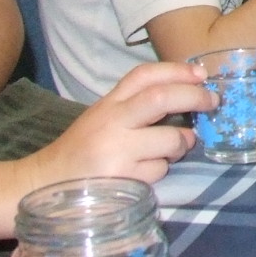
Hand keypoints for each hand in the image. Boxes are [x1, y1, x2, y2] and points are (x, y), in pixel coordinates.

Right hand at [22, 62, 212, 189]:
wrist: (43, 186)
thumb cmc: (82, 151)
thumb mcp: (103, 119)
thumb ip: (136, 107)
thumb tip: (188, 93)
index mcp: (108, 105)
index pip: (143, 76)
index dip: (176, 70)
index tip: (201, 74)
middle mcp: (111, 122)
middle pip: (161, 98)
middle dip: (194, 98)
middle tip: (212, 103)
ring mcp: (115, 151)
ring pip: (170, 139)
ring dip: (182, 144)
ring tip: (175, 148)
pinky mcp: (121, 179)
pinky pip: (159, 170)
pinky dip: (161, 170)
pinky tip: (145, 173)